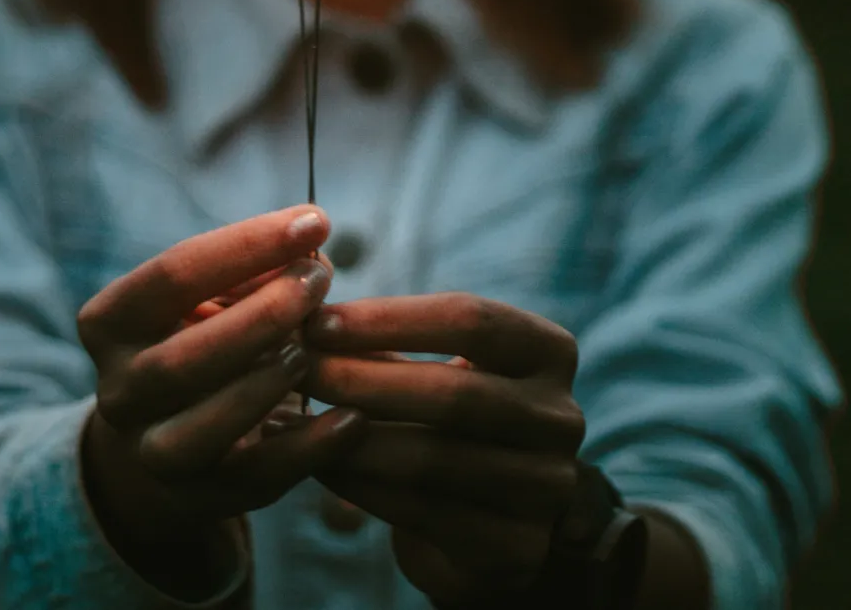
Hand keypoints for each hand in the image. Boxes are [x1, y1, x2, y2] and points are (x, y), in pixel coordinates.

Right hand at [77, 205, 365, 594]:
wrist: (170, 436)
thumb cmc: (205, 337)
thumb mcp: (214, 296)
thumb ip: (257, 271)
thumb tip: (311, 247)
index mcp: (111, 322)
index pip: (174, 274)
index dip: (248, 244)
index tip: (316, 219)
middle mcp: (117, 390)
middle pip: (183, 357)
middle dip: (261, 315)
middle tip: (320, 280)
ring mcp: (151, 452)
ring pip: (203, 427)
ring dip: (266, 383)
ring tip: (315, 347)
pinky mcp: (199, 498)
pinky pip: (253, 479)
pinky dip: (307, 450)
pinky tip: (352, 419)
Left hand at [304, 293, 583, 606]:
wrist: (497, 513)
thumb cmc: (453, 415)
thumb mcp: (439, 364)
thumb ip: (387, 340)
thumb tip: (305, 309)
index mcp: (548, 352)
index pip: (471, 319)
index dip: (390, 319)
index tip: (319, 321)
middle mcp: (561, 417)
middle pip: (454, 393)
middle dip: (364, 379)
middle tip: (301, 369)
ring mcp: (546, 487)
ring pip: (434, 459)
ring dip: (352, 439)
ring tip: (296, 421)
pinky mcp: (517, 546)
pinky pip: (425, 512)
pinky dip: (361, 487)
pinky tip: (320, 466)